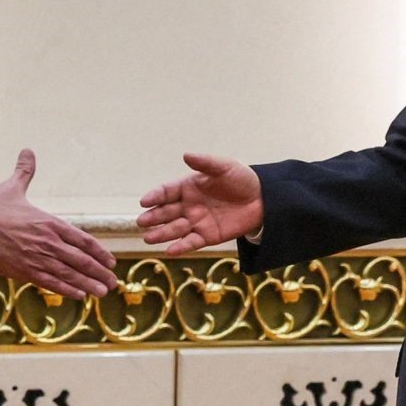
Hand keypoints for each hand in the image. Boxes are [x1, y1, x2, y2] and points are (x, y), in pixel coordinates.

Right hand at [0, 149, 116, 299]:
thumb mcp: (12, 188)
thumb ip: (24, 172)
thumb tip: (27, 151)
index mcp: (50, 223)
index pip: (82, 240)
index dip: (99, 252)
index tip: (110, 260)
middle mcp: (49, 243)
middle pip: (81, 260)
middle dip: (99, 272)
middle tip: (113, 282)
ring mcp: (39, 259)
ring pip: (70, 274)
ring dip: (89, 284)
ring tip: (103, 292)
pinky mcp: (26, 272)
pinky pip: (52, 283)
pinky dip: (67, 290)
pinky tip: (80, 296)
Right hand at [136, 153, 263, 255]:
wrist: (263, 199)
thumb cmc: (241, 179)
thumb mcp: (224, 167)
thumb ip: (205, 163)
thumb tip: (186, 155)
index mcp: (188, 187)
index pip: (166, 192)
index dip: (155, 196)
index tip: (144, 202)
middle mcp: (188, 205)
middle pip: (166, 212)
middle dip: (153, 217)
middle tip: (141, 222)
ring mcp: (196, 222)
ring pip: (175, 229)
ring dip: (161, 234)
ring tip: (148, 238)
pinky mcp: (207, 236)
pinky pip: (191, 242)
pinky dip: (180, 247)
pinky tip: (169, 251)